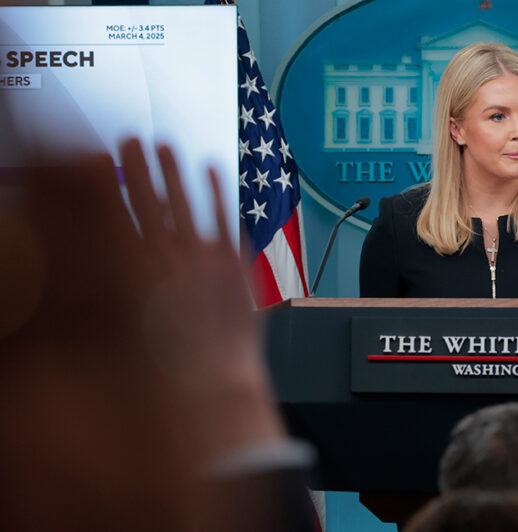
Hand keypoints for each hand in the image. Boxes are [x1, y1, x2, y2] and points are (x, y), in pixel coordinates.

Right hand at [117, 139, 284, 462]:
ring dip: (173, 170)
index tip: (96, 156)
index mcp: (128, 274)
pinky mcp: (233, 266)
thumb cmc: (158, 376)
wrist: (210, 395)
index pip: (111, 211)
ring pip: (185, 201)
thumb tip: (80, 265)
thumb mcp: (111, 332)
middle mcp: (165, 258)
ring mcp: (202, 259)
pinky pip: (226, 218)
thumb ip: (96, 291)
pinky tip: (212, 169)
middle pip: (146, 199)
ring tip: (163, 145)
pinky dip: (219, 191)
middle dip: (135, 166)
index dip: (104, 180)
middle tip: (126, 139)